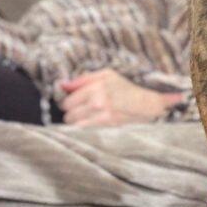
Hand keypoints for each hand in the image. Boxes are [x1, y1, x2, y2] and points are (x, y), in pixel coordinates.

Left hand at [59, 69, 178, 126]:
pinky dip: (84, 129)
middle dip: (72, 113)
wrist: (144, 104)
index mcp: (96, 86)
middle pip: (69, 115)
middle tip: (81, 110)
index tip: (73, 103)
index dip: (68, 103)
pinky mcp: (106, 127)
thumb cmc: (124, 88)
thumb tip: (62, 85)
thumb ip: (82, 79)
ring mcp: (102, 116)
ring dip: (77, 123)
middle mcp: (98, 101)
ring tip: (86, 118)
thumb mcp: (106, 75)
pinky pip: (84, 131)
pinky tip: (91, 124)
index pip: (67, 101)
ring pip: (75, 125)